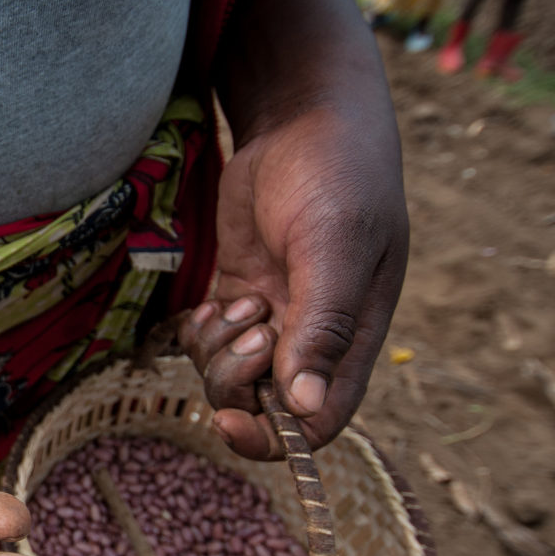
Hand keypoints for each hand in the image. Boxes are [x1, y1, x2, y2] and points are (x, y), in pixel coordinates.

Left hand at [178, 104, 407, 459]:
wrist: (301, 118)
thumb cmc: (335, 174)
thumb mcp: (335, 245)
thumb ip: (323, 325)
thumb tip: (305, 405)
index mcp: (356, 338)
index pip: (318, 422)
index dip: (274, 438)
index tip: (229, 420)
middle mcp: (315, 338)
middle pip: (262, 404)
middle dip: (237, 375)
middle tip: (245, 317)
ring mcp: (274, 317)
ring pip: (227, 375)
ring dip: (216, 349)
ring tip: (236, 298)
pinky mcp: (239, 293)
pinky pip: (206, 343)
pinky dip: (198, 332)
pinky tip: (213, 298)